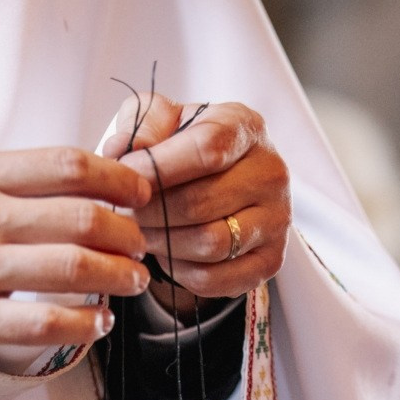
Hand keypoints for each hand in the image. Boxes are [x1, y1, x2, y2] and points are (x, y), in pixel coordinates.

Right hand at [0, 149, 151, 358]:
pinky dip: (85, 324)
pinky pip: (43, 324)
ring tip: (133, 283)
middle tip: (141, 246)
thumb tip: (67, 187)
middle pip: (82, 217)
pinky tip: (100, 323)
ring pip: (71, 270)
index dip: (118, 179)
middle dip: (128, 234)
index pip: (65, 167)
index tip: (141, 192)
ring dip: (117, 278)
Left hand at [103, 94, 290, 302]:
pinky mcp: (270, 262)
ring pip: (209, 244)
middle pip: (201, 202)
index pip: (207, 148)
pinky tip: (167, 254)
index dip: (159, 168)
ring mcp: (277, 221)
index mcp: (245, 128)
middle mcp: (271, 173)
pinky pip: (215, 279)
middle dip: (151, 212)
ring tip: (141, 233)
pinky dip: (180, 272)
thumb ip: (142, 125)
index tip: (124, 179)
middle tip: (123, 214)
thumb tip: (122, 152)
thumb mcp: (163, 120)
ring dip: (163, 243)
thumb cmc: (186, 149)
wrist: (223, 185)